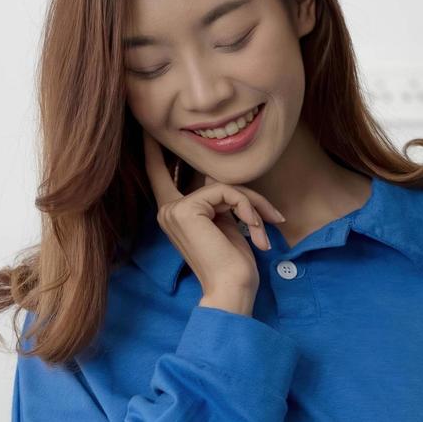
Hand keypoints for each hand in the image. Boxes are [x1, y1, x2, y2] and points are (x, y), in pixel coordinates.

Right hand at [141, 129, 285, 307]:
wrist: (231, 289)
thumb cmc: (232, 265)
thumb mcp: (226, 224)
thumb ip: (218, 199)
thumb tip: (217, 176)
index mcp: (173, 214)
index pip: (160, 176)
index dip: (154, 152)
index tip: (148, 132)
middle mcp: (167, 210)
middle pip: (213, 180)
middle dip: (247, 197)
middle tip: (275, 217)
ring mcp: (173, 209)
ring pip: (223, 185)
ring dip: (253, 205)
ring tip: (265, 231)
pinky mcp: (187, 208)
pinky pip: (226, 191)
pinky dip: (248, 208)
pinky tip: (256, 230)